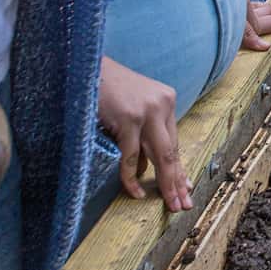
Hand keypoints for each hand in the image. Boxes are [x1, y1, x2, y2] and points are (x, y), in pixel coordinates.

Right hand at [97, 57, 191, 211]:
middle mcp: (162, 104)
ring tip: (170, 204)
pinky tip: (136, 192)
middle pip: (173, 150)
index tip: (186, 187)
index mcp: (166, 100)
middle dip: (178, 180)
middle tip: (183, 204)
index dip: (180, 167)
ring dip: (165, 183)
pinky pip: (132, 156)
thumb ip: (142, 134)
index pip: (175, 141)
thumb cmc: (105, 89)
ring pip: (161, 155)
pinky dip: (132, 177)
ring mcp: (146, 111)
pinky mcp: (129, 118)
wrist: (84, 66)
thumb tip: (147, 170)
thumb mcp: (131, 109)